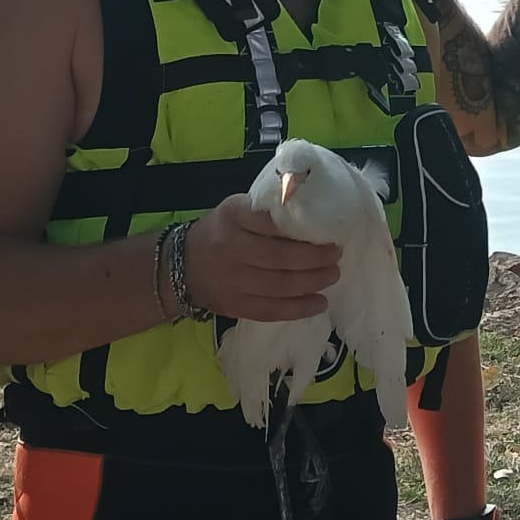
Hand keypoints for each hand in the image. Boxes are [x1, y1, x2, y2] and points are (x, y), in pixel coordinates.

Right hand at [184, 195, 340, 320]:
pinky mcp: (236, 306)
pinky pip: (272, 310)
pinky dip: (299, 308)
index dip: (301, 227)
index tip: (326, 229)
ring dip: (313, 282)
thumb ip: (265, 212)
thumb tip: (308, 213)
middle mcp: (232, 248)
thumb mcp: (236, 208)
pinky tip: (320, 303)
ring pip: (280, 285)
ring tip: (333, 275)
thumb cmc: (219, 231)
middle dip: (314, 257)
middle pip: (280, 257)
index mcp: (233, 217)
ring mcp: (234, 281)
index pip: (271, 221)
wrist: (183, 266)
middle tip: (335, 254)